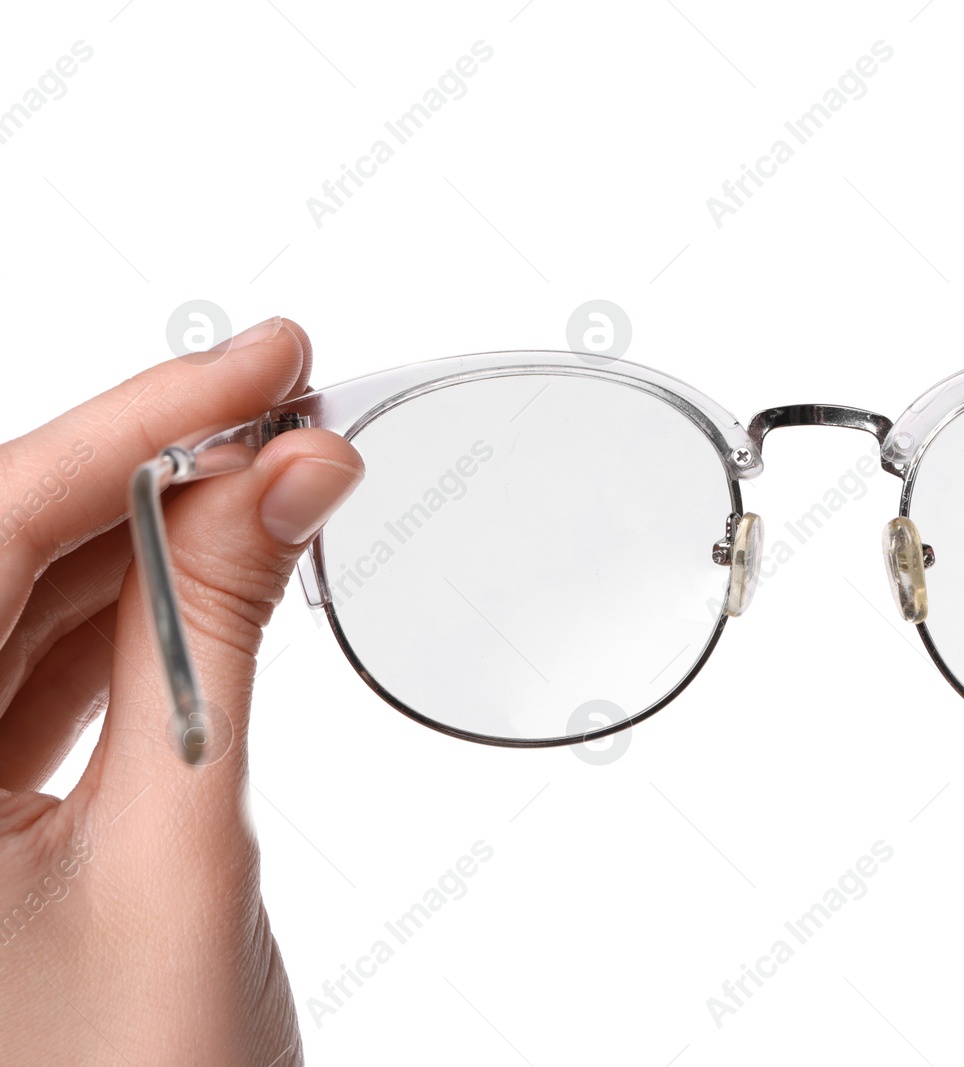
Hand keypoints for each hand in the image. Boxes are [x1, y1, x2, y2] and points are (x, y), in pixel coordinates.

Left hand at [0, 319, 362, 1064]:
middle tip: (288, 404)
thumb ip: (214, 641)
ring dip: (156, 533)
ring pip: (24, 603)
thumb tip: (286, 475)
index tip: (257, 364)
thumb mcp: (180, 848)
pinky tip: (232, 565)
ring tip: (283, 475)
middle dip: (150, 467)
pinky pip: (47, 668)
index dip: (125, 429)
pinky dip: (145, 611)